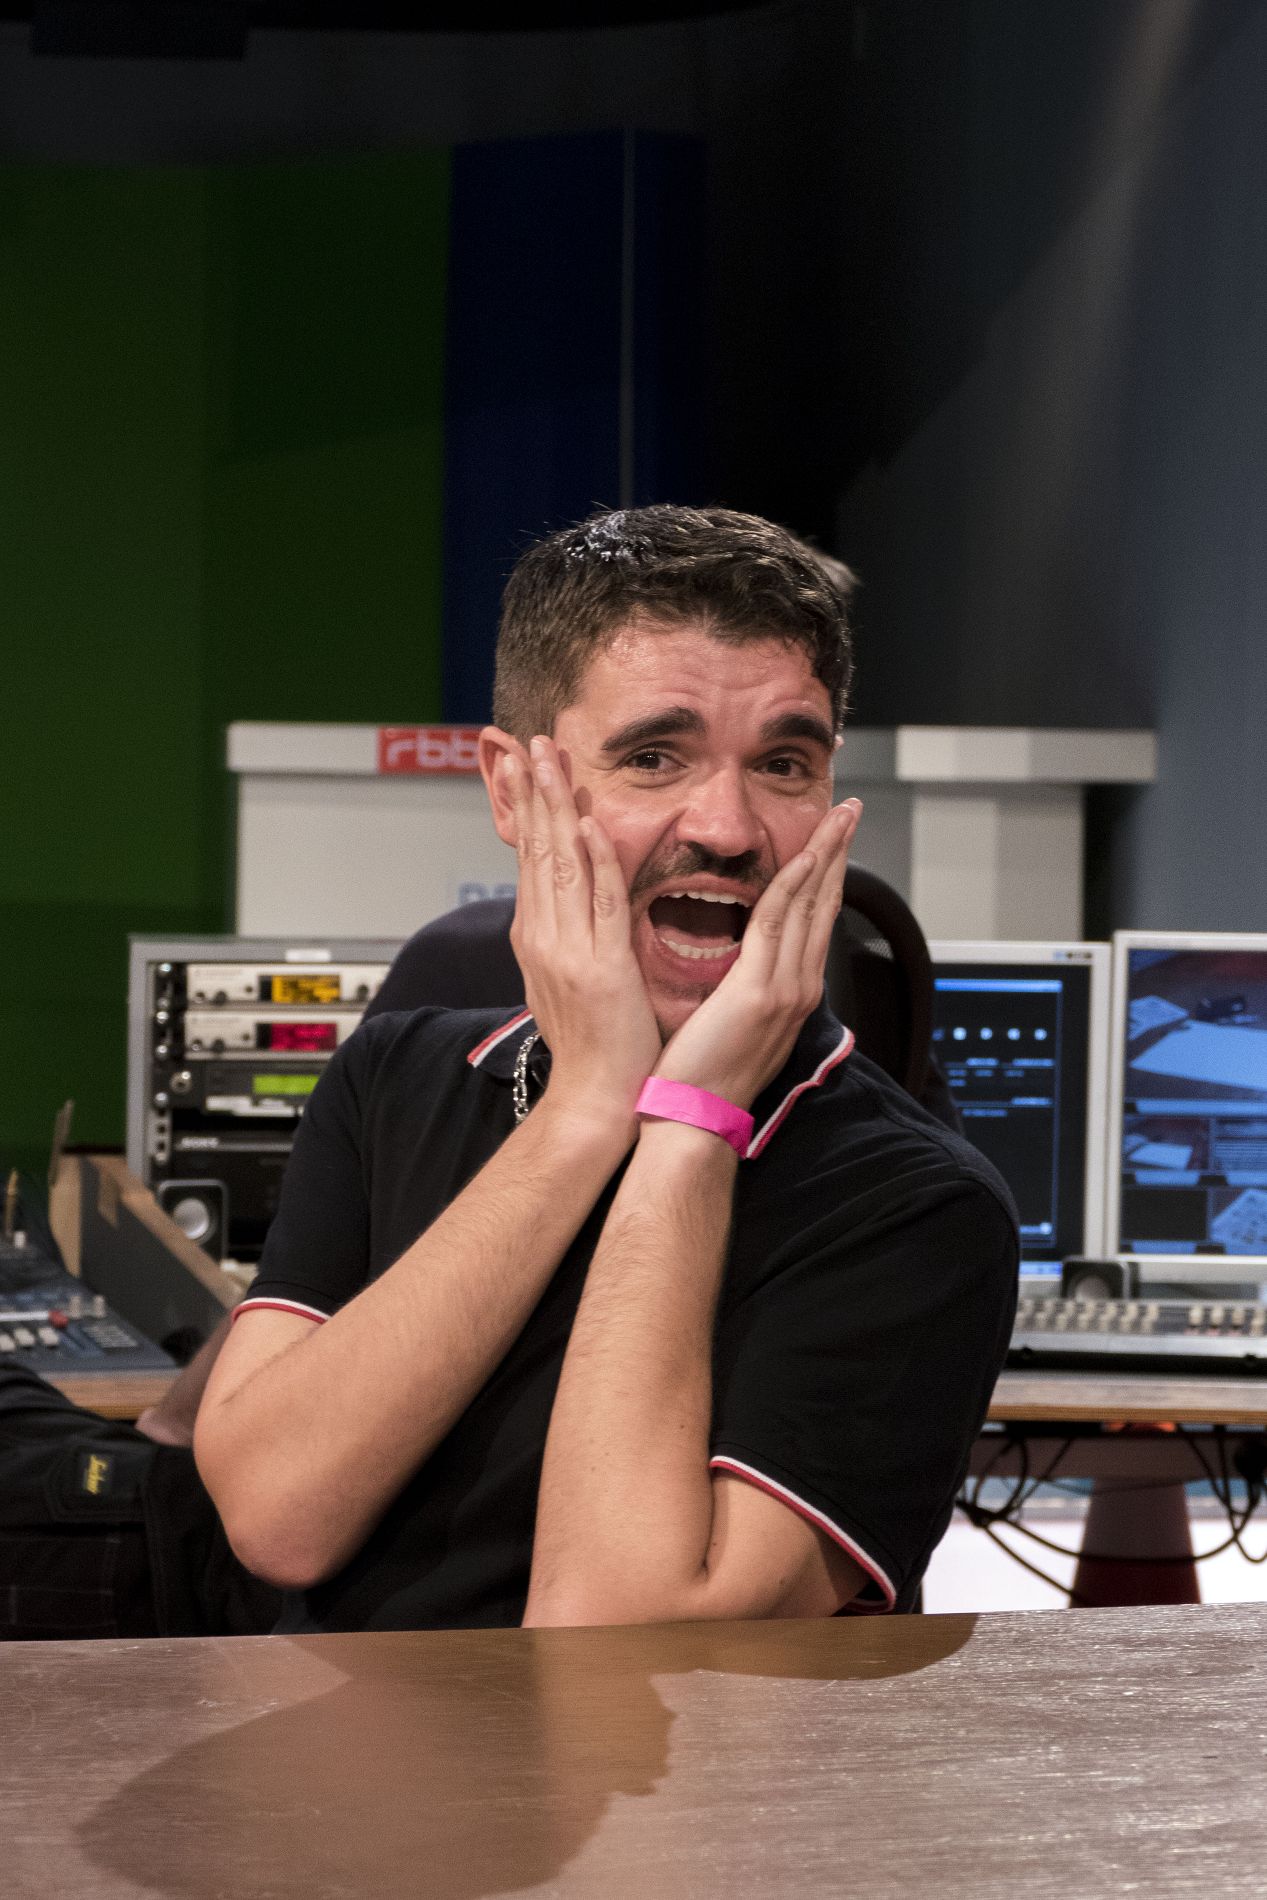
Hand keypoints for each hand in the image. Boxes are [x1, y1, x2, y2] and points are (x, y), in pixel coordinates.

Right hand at [503, 738, 661, 1131]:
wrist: (595, 1099)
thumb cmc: (590, 1047)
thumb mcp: (564, 982)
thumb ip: (562, 940)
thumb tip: (559, 910)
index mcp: (536, 940)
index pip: (530, 860)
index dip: (527, 810)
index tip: (523, 767)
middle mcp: (544, 939)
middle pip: (537, 851)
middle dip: (533, 792)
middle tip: (530, 743)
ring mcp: (569, 951)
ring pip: (561, 864)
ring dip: (556, 808)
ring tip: (550, 761)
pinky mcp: (602, 967)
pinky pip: (599, 902)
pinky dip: (593, 862)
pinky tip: (586, 825)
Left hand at [653, 799, 861, 1109]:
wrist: (694, 1120)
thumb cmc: (703, 1077)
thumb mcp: (735, 1023)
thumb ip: (746, 987)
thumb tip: (741, 961)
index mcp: (793, 994)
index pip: (817, 921)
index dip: (828, 875)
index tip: (832, 839)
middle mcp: (800, 988)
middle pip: (827, 904)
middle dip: (840, 853)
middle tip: (850, 810)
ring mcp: (785, 990)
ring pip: (811, 906)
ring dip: (826, 855)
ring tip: (838, 817)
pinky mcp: (758, 991)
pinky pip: (779, 924)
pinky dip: (794, 886)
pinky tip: (805, 856)